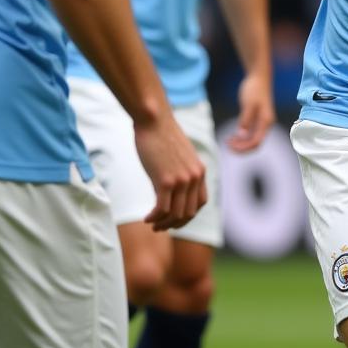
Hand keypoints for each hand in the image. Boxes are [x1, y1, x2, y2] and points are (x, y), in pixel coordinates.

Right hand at [134, 113, 206, 231]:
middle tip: (160, 226)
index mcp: (200, 170)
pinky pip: (162, 209)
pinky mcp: (166, 181)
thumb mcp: (179, 157)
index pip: (200, 203)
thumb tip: (171, 194)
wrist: (154, 121)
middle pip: (189, 213)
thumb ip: (180, 174)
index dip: (187, 215)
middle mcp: (195, 177)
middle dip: (175, 224)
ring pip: (176, 214)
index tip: (174, 219)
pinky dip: (154, 218)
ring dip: (163, 224)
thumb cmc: (162, 136)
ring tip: (152, 224)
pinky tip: (146, 218)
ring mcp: (182, 180)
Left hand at [228, 72, 275, 151]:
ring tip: (228, 142)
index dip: (244, 147)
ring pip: (252, 139)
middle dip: (242, 147)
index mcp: (266, 121)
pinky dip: (241, 137)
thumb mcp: (249, 104)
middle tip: (227, 145)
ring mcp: (261, 122)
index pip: (256, 141)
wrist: (258, 76)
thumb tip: (242, 136)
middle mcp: (266, 124)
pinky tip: (232, 137)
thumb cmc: (254, 88)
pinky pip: (250, 133)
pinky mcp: (256, 119)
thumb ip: (246, 120)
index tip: (231, 146)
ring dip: (241, 143)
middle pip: (255, 143)